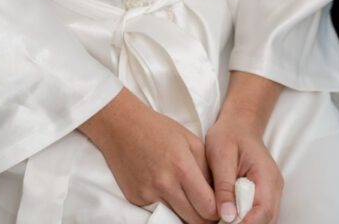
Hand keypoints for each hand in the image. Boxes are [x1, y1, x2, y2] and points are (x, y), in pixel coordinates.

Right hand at [78, 88, 218, 223]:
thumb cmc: (158, 128)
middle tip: (204, 206)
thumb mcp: (190, 140)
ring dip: (184, 211)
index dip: (217, 210)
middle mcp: (164, 184)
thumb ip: (207, 169)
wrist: (120, 124)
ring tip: (184, 194)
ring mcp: (147, 194)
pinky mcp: (135, 198)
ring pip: (176, 218)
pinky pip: (157, 210)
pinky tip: (161, 185)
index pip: (208, 207)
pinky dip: (164, 203)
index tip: (218, 206)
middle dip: (204, 216)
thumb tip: (218, 194)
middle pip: (194, 220)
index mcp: (182, 167)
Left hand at [205, 113, 281, 223]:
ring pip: (265, 219)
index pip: (264, 211)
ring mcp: (272, 191)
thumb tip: (227, 216)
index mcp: (266, 176)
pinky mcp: (265, 194)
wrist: (239, 123)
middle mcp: (274, 187)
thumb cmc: (228, 135)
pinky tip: (231, 215)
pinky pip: (260, 214)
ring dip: (247, 222)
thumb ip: (224, 185)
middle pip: (267, 220)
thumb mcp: (220, 155)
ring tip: (224, 220)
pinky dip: (247, 218)